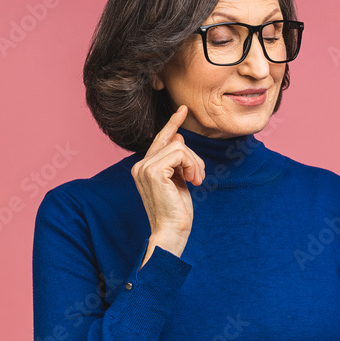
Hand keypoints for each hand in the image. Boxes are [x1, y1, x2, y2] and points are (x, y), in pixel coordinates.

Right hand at [130, 104, 204, 263]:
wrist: (171, 231)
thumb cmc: (176, 211)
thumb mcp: (179, 181)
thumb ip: (176, 161)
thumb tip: (178, 138)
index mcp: (144, 168)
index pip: (160, 139)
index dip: (172, 123)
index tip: (183, 109)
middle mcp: (140, 165)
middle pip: (175, 142)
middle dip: (194, 158)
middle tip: (199, 177)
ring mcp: (144, 167)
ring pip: (180, 146)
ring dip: (195, 163)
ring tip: (197, 180)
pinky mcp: (153, 171)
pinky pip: (180, 153)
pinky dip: (192, 165)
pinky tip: (194, 180)